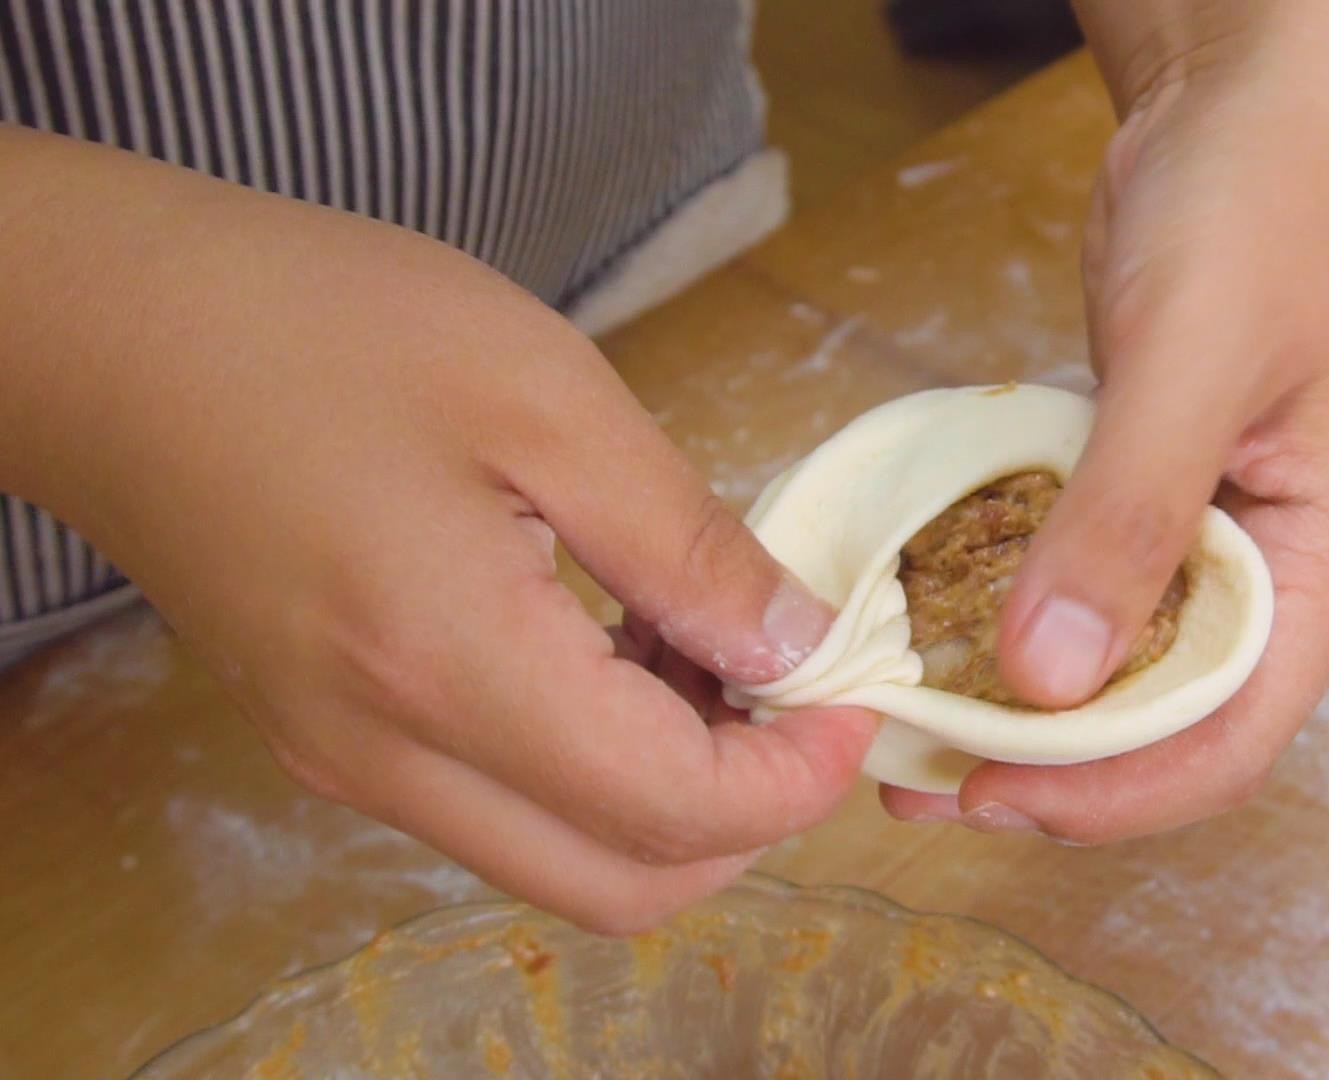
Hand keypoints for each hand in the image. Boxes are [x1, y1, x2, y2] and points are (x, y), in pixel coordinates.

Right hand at [0, 128, 874, 931]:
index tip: (852, 687)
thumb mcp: (544, 397)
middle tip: (796, 685)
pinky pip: (498, 809)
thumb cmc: (316, 327)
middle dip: (750, 815)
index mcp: (450, 672)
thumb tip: (796, 644)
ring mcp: (350, 765)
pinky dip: (591, 765)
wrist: (108, 332)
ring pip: (563, 859)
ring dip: (670, 790)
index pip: (677, 811)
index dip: (799, 775)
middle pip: (628, 886)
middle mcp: (392, 760)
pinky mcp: (332, 740)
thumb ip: (685, 542)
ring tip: (707, 641)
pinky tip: (617, 643)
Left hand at [882, 2, 1328, 839]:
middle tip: (916, 773)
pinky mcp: (1151, 483)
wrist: (1256, 86)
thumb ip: (1129, 513)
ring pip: (1120, 663)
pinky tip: (935, 620)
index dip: (1109, 795)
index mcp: (1324, 562)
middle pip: (1168, 723)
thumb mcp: (1193, 356)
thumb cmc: (1264, 198)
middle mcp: (1274, 567)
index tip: (984, 794)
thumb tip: (1053, 678)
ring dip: (1022, 704)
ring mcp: (1211, 528)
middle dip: (1050, 770)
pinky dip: (1014, 615)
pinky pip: (1085, 583)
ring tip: (908, 717)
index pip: (1228, 737)